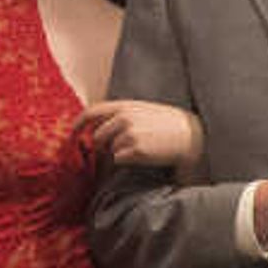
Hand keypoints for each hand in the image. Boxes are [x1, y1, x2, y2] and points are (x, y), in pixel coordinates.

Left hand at [76, 97, 203, 172]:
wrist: (194, 137)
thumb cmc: (173, 125)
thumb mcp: (148, 110)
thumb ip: (124, 113)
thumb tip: (101, 126)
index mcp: (127, 105)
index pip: (92, 112)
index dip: (78, 123)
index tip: (73, 133)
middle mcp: (124, 118)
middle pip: (97, 136)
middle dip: (104, 145)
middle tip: (122, 148)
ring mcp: (129, 134)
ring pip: (109, 150)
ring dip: (121, 153)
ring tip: (143, 149)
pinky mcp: (135, 150)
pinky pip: (119, 160)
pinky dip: (128, 161)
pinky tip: (146, 156)